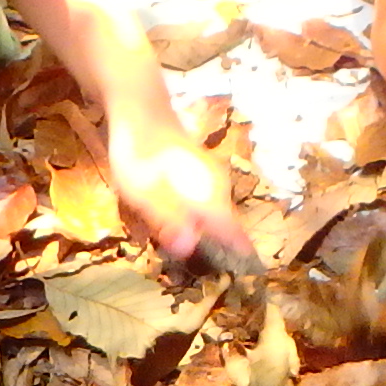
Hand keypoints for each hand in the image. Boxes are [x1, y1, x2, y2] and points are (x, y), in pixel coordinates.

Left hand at [106, 112, 253, 277]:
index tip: (246, 275)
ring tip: (205, 254)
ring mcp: (211, 179)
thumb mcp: (144, 191)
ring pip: (218, 214)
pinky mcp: (201, 174)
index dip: (240, 255)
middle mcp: (217, 188)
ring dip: (213, 235)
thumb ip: (168, 219)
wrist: (142, 110)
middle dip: (223, 249)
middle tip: (216, 271)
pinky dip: (205, 219)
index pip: (235, 233)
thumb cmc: (139, 151)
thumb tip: (189, 248)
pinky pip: (209, 204)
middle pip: (227, 226)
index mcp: (208, 195)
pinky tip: (189, 226)